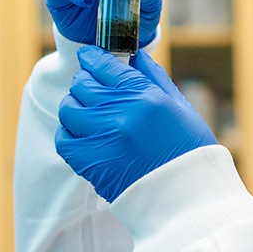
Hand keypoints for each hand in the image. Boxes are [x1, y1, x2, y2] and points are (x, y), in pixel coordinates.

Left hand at [55, 46, 217, 201]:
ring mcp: (102, 137)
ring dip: (75, 106)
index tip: (89, 56)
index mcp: (144, 96)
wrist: (186, 195)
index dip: (92, 57)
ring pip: (69, 108)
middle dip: (86, 80)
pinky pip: (63, 138)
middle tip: (91, 85)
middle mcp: (120, 113)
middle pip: (83, 84)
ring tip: (87, 112)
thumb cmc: (189, 151)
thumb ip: (154, 79)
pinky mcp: (89, 162)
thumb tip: (135, 58)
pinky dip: (68, 132)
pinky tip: (81, 133)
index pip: (104, 64)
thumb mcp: (180, 107)